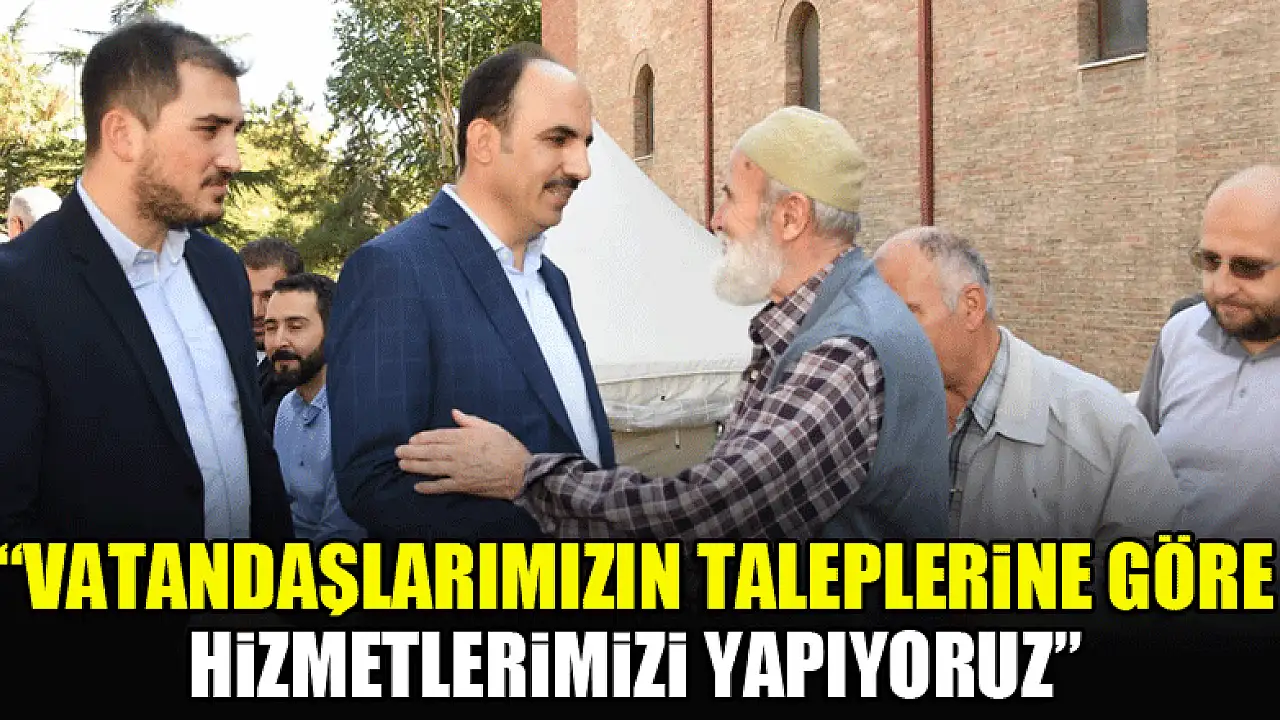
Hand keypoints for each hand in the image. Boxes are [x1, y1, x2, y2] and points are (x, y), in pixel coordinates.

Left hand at [397, 409, 530, 500]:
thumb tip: (454, 412)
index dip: (422, 438)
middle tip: (398, 452)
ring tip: (402, 465)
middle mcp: (458, 453)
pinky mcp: (463, 485)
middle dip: (411, 452)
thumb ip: (470, 421)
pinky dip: (428, 487)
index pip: (437, 436)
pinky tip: (417, 487)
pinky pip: (442, 486)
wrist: (521, 472)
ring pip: (431, 468)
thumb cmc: (508, 447)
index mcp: (464, 437)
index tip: (412, 439)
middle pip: (429, 452)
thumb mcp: (491, 427)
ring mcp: (459, 470)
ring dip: (414, 466)